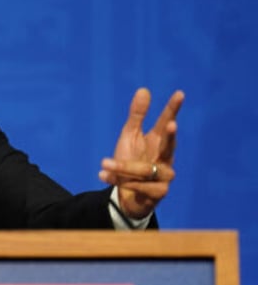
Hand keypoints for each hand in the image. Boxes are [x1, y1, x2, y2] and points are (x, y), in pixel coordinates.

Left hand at [99, 88, 183, 219]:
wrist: (126, 195)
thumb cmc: (131, 161)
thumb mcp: (130, 137)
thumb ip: (137, 116)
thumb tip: (144, 89)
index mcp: (158, 140)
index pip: (167, 122)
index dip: (173, 109)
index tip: (180, 93)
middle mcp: (165, 157)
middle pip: (170, 146)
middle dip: (170, 136)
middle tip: (171, 125)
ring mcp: (165, 176)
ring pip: (148, 170)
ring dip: (124, 167)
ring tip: (104, 163)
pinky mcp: (159, 192)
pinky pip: (141, 186)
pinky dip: (122, 181)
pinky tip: (106, 177)